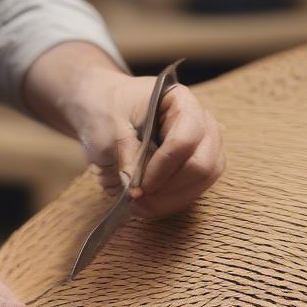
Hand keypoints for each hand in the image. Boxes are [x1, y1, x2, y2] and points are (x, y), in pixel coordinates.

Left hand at [73, 66, 225, 218]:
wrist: (102, 105)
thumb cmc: (106, 108)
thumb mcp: (107, 128)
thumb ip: (126, 154)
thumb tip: (138, 187)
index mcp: (180, 101)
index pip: (184, 140)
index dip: (163, 168)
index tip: (139, 186)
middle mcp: (200, 120)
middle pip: (203, 163)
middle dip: (170, 188)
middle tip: (139, 199)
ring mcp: (203, 142)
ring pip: (204, 180)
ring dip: (172, 199)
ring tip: (140, 205)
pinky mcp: (195, 162)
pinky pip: (196, 187)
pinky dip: (172, 200)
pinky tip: (148, 204)